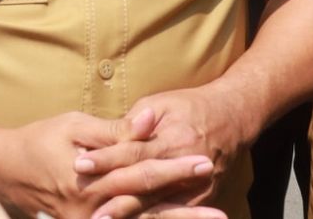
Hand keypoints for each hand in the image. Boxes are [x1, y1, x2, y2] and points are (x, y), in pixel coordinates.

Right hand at [0, 110, 215, 218]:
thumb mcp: (75, 126)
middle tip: (219, 211)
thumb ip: (116, 130)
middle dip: (186, 210)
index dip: (175, 169)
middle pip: (149, 211)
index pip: (143, 176)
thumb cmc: (39, 142)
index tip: (204, 162)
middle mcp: (94, 212)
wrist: (5, 172)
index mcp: (92, 183)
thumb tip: (150, 119)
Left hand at [74, 88, 242, 218]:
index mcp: (170, 137)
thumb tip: (105, 138)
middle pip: (143, 183)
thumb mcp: (160, 104)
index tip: (80, 165)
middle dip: (115, 196)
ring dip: (132, 215)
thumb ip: (133, 123)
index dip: (105, 159)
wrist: (232, 117)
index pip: (131, 151)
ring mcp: (196, 184)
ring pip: (158, 204)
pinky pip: (177, 213)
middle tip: (90, 209)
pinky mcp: (203, 197)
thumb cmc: (188, 106)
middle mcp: (183, 162)